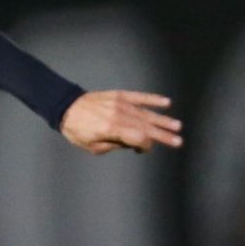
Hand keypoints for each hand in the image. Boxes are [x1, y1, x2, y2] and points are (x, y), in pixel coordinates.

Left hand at [61, 90, 182, 154]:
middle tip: (179, 141)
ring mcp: (120, 104)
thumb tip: (133, 144)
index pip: (138, 138)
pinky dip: (153, 99)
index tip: (144, 150)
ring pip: (146, 113)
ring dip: (163, 120)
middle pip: (146, 127)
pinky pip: (139, 97)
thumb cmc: (77, 130)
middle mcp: (119, 115)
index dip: (146, 146)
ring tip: (177, 126)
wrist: (65, 107)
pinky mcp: (119, 95)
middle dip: (163, 135)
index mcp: (112, 129)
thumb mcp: (93, 147)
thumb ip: (115, 145)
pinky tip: (166, 102)